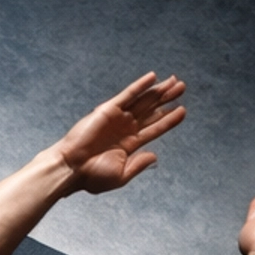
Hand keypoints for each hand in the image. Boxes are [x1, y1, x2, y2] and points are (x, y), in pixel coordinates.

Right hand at [54, 72, 186, 194]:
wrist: (72, 168)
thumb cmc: (92, 176)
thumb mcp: (121, 175)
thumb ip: (138, 165)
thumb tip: (155, 155)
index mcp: (129, 144)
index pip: (154, 129)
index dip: (169, 120)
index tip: (183, 111)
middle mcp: (125, 128)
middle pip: (151, 110)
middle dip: (167, 99)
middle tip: (182, 88)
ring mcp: (117, 118)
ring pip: (143, 100)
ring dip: (158, 91)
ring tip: (175, 82)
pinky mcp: (108, 110)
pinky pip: (128, 94)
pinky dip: (140, 86)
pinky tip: (153, 77)